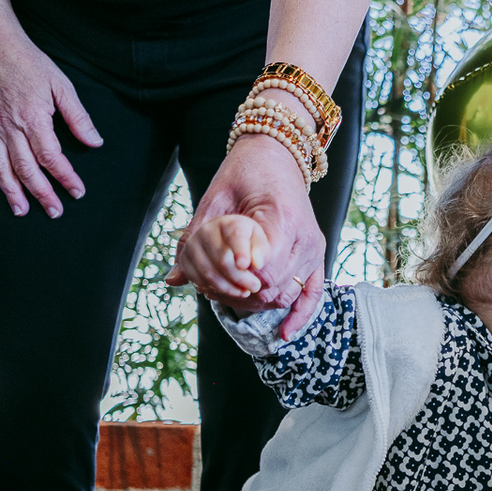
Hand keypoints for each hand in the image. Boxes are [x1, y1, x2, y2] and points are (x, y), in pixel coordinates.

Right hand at [0, 31, 102, 216]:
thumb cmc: (30, 64)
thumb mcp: (61, 86)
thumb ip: (78, 116)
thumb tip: (94, 141)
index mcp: (34, 119)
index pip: (52, 158)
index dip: (65, 178)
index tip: (77, 191)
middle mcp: (12, 128)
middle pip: (27, 169)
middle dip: (42, 193)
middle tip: (55, 211)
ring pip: (4, 168)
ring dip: (14, 192)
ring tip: (23, 211)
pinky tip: (3, 187)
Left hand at [167, 134, 324, 338]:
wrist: (276, 156)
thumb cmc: (244, 173)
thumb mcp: (214, 199)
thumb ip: (197, 238)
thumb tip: (176, 278)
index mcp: (281, 219)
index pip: (261, 271)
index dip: (234, 279)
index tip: (213, 274)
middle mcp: (305, 238)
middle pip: (272, 288)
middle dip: (239, 294)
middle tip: (211, 287)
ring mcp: (313, 249)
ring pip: (285, 295)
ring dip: (256, 303)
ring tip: (229, 295)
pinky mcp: (316, 255)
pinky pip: (313, 294)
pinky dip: (300, 316)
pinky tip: (284, 334)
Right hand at [175, 215, 269, 299]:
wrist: (225, 240)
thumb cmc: (247, 242)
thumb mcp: (259, 241)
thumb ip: (261, 250)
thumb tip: (257, 264)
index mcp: (228, 223)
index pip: (235, 236)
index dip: (240, 251)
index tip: (245, 265)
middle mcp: (206, 231)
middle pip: (222, 260)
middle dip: (240, 278)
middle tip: (255, 287)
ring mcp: (192, 245)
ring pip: (208, 273)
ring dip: (228, 288)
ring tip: (244, 292)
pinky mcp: (184, 260)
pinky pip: (197, 279)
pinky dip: (213, 288)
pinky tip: (229, 289)